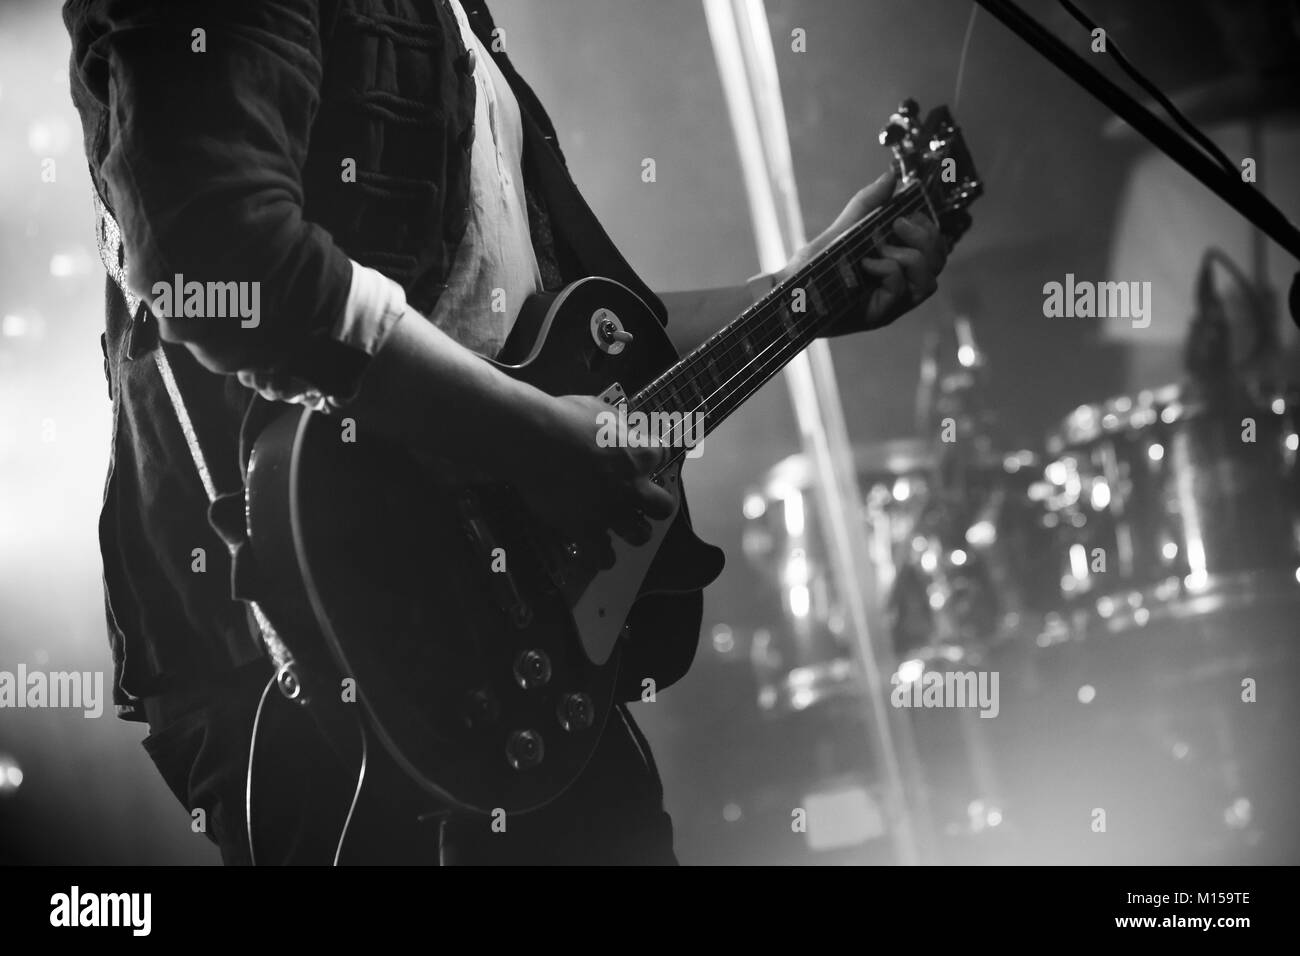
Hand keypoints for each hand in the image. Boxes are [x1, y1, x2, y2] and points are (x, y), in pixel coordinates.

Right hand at [515, 394, 675, 566]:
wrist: (533, 440)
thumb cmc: (564, 418)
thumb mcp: (600, 410)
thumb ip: (618, 425)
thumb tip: (621, 428)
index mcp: (640, 454)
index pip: (665, 457)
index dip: (655, 458)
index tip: (646, 459)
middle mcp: (633, 487)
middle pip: (664, 507)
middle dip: (655, 504)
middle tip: (642, 500)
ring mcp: (611, 511)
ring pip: (640, 535)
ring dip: (634, 531)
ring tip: (623, 525)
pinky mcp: (585, 529)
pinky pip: (604, 556)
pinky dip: (603, 556)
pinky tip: (598, 550)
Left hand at [778, 169, 946, 334]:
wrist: (788, 290)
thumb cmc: (813, 264)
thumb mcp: (844, 228)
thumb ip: (868, 204)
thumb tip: (892, 176)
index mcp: (897, 263)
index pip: (936, 248)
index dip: (930, 229)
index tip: (907, 214)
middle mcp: (900, 284)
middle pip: (939, 262)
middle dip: (926, 239)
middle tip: (897, 225)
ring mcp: (892, 302)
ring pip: (930, 281)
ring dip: (911, 257)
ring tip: (880, 249)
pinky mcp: (879, 315)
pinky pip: (902, 290)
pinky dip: (889, 271)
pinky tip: (867, 264)